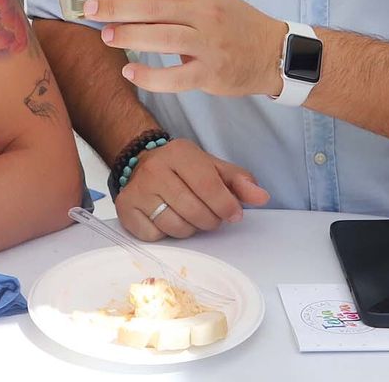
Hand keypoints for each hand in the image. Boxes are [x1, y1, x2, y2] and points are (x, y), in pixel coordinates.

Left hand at [83, 0, 286, 96]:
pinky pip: (175, 78)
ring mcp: (210, 45)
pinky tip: (130, 71)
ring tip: (105, 36)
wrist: (273, 54)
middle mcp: (208, 13)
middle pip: (157, 8)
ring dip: (129, 37)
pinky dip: (150, 76)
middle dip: (118, 7)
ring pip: (163, 39)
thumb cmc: (235, 22)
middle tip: (91, 9)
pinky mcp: (211, 74)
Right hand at [113, 139, 269, 240]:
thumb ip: (239, 182)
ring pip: (175, 226)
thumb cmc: (185, 169)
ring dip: (190, 228)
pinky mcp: (125, 209)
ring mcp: (137, 189)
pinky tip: (167, 218)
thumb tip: (262, 197)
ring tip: (189, 216)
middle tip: (211, 216)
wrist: (143, 163)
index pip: (208, 185)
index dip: (226, 205)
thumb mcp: (213, 168)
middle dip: (210, 220)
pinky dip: (166, 234)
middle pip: (193, 211)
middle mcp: (154, 168)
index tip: (234, 214)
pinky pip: (155, 235)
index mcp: (180, 153)